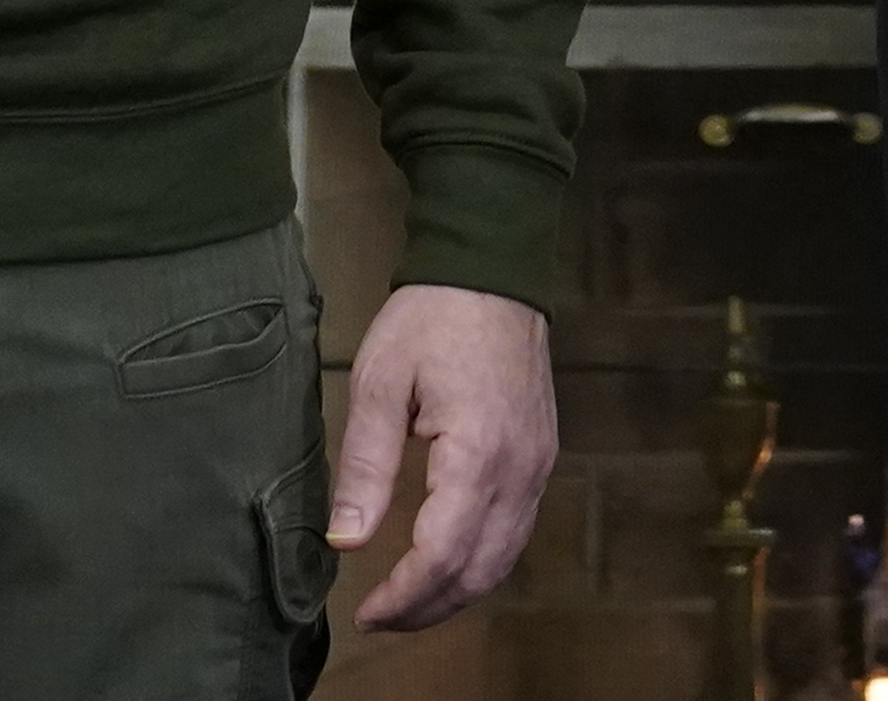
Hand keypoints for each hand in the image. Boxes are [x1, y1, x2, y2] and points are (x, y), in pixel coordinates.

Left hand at [326, 281, 556, 631]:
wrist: (492, 271)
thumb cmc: (433, 318)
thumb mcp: (380, 383)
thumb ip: (366, 466)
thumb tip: (345, 539)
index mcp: (477, 454)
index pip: (442, 555)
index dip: (403, 596)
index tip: (365, 610)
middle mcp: (519, 470)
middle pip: (480, 571)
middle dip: (429, 607)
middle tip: (381, 616)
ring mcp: (538, 465)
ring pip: (504, 558)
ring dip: (458, 591)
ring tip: (408, 601)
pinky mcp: (541, 456)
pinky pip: (517, 530)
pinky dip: (483, 561)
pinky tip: (448, 562)